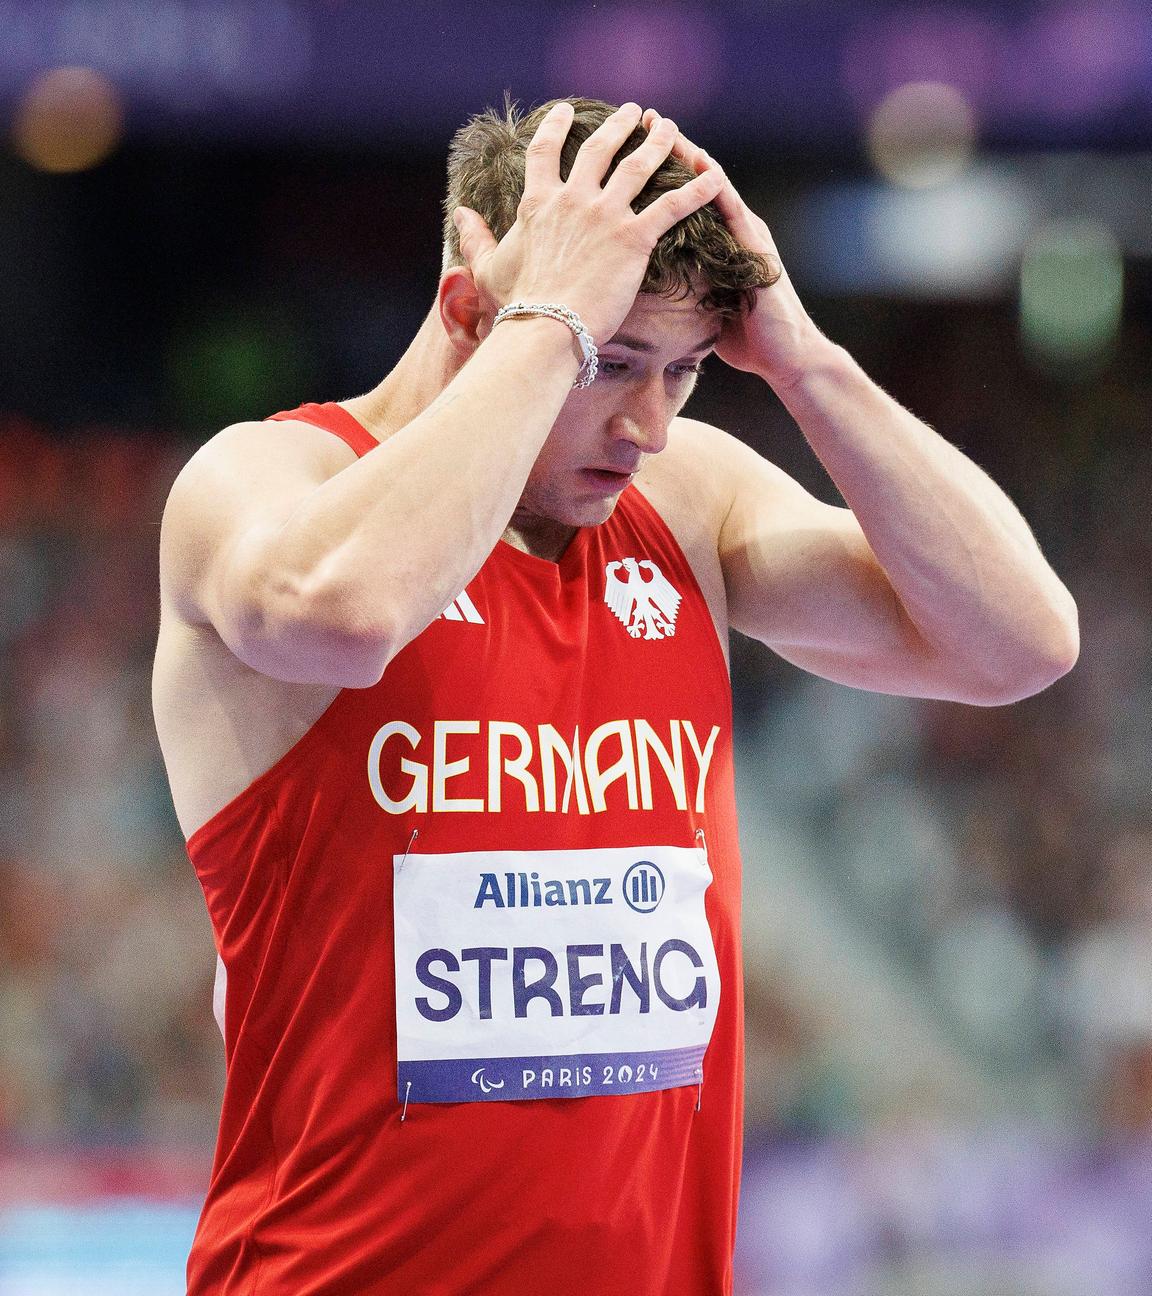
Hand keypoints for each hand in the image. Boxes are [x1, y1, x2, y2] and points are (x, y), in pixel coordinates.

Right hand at [453, 102, 725, 343]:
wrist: (544, 328)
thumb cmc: (515, 305)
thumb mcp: (487, 267)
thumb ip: (474, 238)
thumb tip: (459, 214)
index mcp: (538, 203)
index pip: (544, 152)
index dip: (554, 127)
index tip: (564, 110)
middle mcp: (573, 199)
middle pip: (599, 148)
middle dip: (618, 125)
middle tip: (633, 112)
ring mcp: (604, 216)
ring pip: (638, 166)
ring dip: (657, 143)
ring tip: (668, 128)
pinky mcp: (633, 239)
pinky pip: (672, 206)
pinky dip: (696, 190)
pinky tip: (715, 175)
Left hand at [641, 110, 825, 387]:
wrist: (786, 358)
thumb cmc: (745, 340)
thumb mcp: (702, 309)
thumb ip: (683, 289)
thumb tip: (647, 295)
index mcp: (718, 242)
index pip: (682, 198)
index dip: (657, 172)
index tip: (627, 148)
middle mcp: (733, 229)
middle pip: (694, 181)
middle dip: (668, 149)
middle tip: (640, 118)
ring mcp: (748, 234)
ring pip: (712, 184)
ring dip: (690, 153)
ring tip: (664, 128)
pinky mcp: (757, 246)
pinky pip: (732, 207)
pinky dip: (714, 181)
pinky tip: (699, 159)